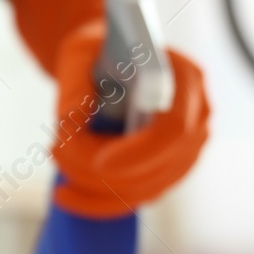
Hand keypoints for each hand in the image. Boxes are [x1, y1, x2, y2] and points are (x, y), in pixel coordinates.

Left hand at [48, 22, 209, 218]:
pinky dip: (98, 203)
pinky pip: (137, 198)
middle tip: (55, 149)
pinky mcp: (169, 170)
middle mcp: (198, 117)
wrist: (112, 60)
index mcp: (185, 78)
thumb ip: (74, 86)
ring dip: (93, 185)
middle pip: (157, 168)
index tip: (99, 163)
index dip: (140, 153)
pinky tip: (65, 195)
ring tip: (55, 155)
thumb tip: (72, 127)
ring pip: (144, 189)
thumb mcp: (78, 53)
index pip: (174, 128)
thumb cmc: (97, 51)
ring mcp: (189, 149)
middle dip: (100, 171)